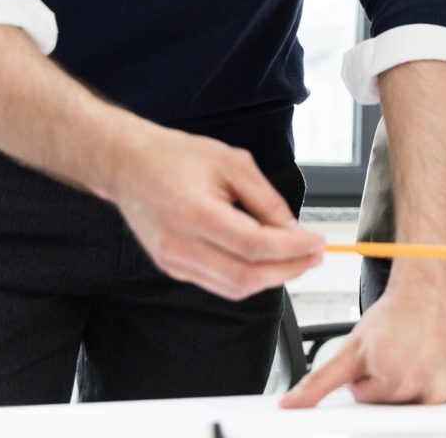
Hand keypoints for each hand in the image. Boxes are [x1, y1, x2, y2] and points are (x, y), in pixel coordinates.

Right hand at [107, 124, 323, 299]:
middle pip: (246, 277)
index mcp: (194, 214)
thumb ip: (266, 199)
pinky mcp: (172, 268)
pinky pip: (218, 284)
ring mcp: (173, 262)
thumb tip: (293, 230)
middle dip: (289, 270)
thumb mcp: (232, 163)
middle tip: (314, 255)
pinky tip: (267, 261)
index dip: (292, 249)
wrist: (128, 165)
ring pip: (233, 288)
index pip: (254, 246)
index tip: (317, 243)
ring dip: (272, 278)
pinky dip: (249, 277)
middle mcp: (179, 245)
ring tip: (297, 259)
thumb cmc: (174, 157)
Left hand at [280, 264, 445, 404]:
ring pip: (422, 406)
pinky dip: (441, 386)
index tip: (378, 364)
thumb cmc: (396, 313)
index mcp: (400, 382)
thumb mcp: (352, 346)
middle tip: (396, 357)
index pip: (370, 406)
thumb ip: (319, 381)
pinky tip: (435, 360)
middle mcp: (432, 390)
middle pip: (398, 410)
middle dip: (391, 390)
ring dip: (416, 387)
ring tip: (417, 355)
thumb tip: (290, 405)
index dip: (369, 386)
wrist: (433, 286)